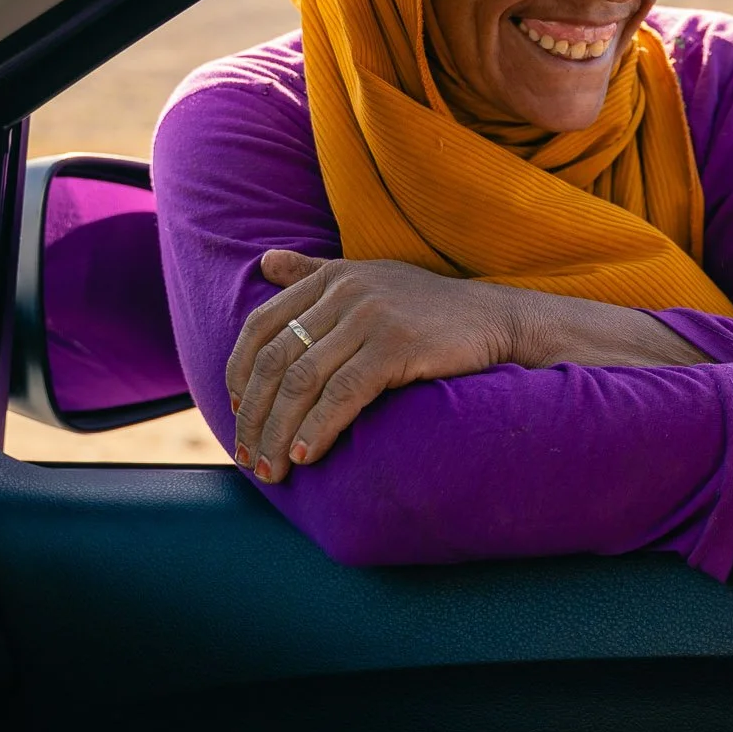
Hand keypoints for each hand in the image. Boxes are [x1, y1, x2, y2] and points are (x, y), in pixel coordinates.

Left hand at [227, 252, 518, 481]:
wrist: (495, 319)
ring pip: (302, 382)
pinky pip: (342, 394)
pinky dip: (318, 429)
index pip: (261, 326)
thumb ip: (314, 273)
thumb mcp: (369, 279)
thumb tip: (265, 261)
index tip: (237, 412)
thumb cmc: (428, 308)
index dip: (239, 374)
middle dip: (254, 416)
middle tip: (248, 457)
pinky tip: (306, 455)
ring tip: (273, 469)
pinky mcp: (396, 346)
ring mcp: (371, 317)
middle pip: (276, 360)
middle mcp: (346, 292)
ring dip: (279, 432)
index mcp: (332, 278)